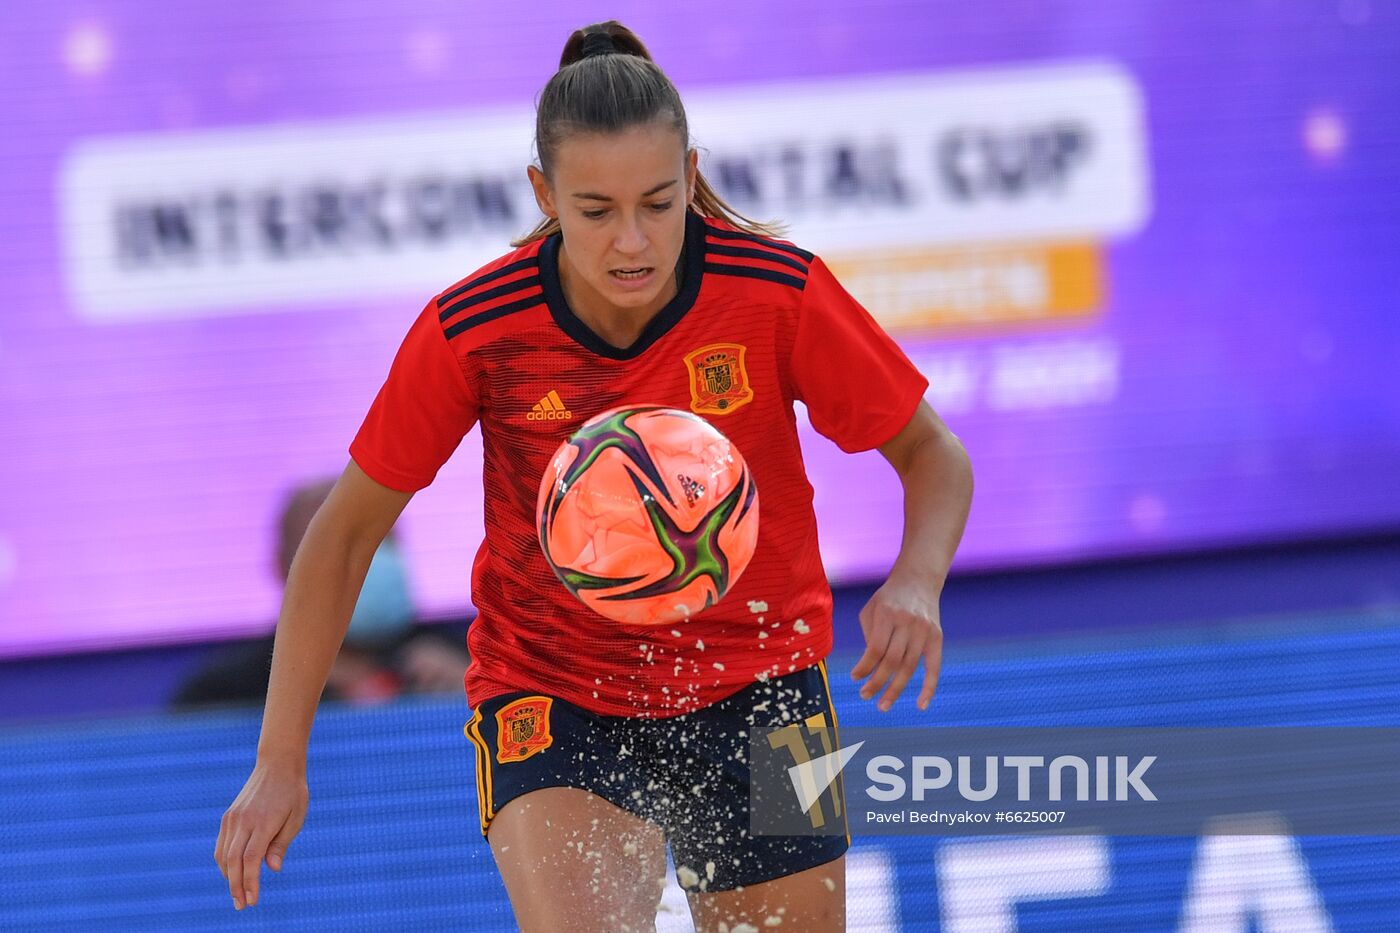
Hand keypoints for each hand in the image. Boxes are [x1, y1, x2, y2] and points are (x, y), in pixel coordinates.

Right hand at [216, 761, 308, 909]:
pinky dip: (225, 862)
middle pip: (234, 861)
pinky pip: (222, 845)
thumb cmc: (292, 792)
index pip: (251, 860)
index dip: (250, 882)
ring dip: (229, 877)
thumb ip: (281, 844)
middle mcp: (243, 821)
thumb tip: (272, 869)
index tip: (252, 901)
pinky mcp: (229, 817)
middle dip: (236, 886)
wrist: (277, 764)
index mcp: (263, 822)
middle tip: (242, 906)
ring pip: (224, 855)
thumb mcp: (296, 817)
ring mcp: (233, 818)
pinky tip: (232, 874)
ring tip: (237, 894)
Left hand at [850, 574, 943, 711]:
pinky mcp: (937, 637)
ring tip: (882, 705)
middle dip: (877, 682)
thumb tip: (870, 668)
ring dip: (895, 689)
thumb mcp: (871, 610)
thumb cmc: (888, 599)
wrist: (918, 580)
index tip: (855, 678)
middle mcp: (908, 622)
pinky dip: (929, 688)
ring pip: (909, 667)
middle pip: (892, 661)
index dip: (864, 667)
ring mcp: (924, 630)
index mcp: (887, 614)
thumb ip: (869, 636)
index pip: (875, 648)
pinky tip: (921, 706)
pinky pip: (934, 667)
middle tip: (865, 696)